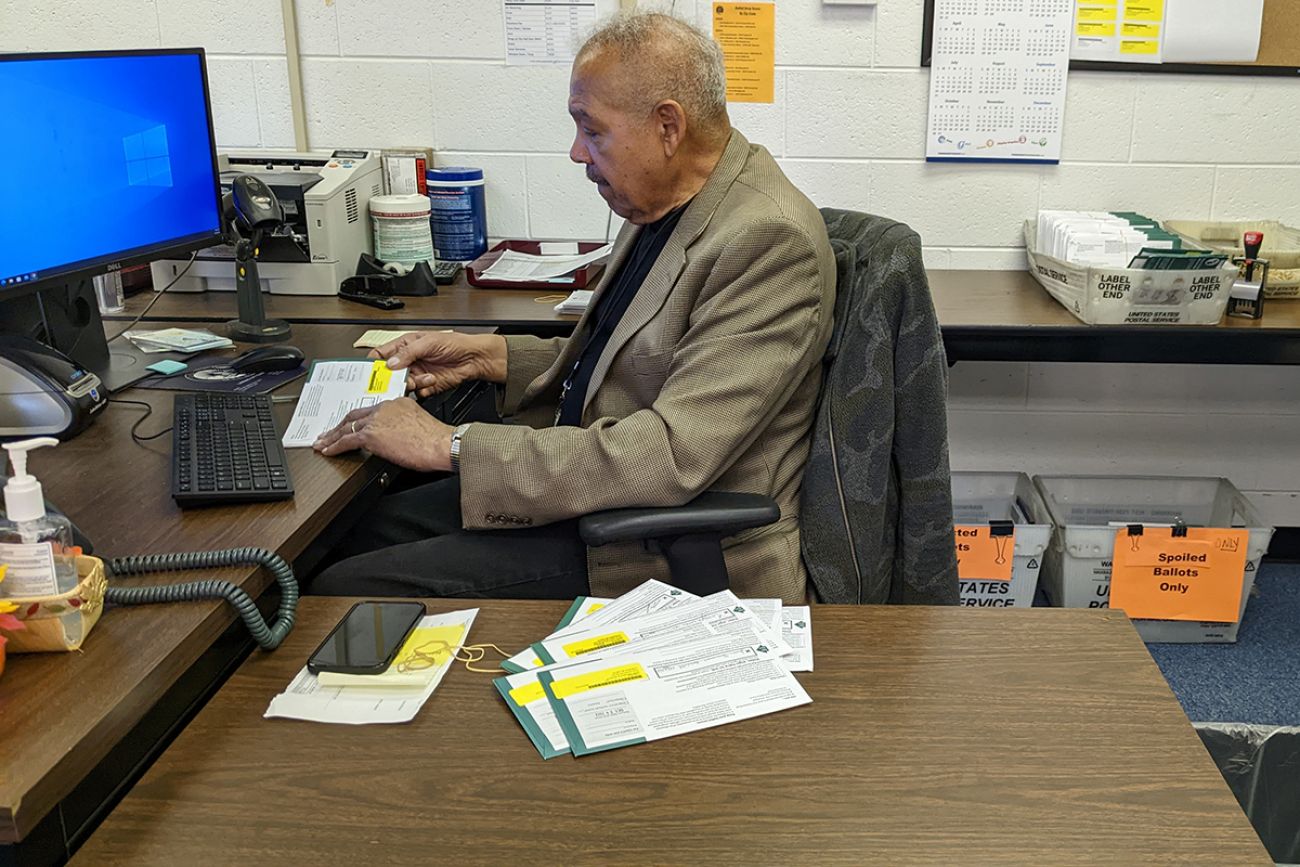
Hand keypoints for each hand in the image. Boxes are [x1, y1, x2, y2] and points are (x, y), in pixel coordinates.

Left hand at [313, 398, 454, 471]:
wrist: (440, 444)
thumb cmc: (436, 440)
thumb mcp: (419, 425)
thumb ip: (404, 427)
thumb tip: (397, 440)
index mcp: (396, 404)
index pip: (370, 410)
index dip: (357, 419)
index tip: (351, 425)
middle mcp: (384, 408)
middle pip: (354, 416)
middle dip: (339, 425)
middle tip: (328, 433)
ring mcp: (376, 420)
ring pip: (346, 427)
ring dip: (331, 436)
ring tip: (322, 443)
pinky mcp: (371, 435)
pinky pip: (346, 440)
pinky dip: (334, 446)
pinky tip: (328, 451)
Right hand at [370, 332, 506, 398]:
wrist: (474, 358)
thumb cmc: (455, 343)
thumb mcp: (428, 342)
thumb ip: (408, 353)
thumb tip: (390, 363)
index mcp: (405, 346)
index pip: (381, 355)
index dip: (374, 364)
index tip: (371, 372)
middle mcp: (409, 361)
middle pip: (389, 374)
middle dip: (391, 378)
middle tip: (396, 379)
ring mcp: (417, 374)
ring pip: (403, 384)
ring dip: (410, 383)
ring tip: (423, 377)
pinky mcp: (427, 386)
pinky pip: (417, 393)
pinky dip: (422, 389)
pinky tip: (432, 380)